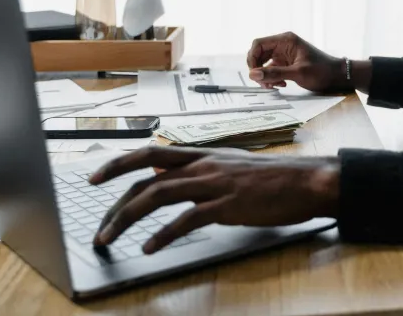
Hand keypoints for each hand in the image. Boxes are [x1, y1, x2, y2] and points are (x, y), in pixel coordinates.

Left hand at [89, 146, 339, 253]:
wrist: (307, 180)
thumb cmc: (274, 178)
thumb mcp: (232, 167)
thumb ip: (202, 172)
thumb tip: (172, 178)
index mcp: (203, 156)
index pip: (151, 153)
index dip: (119, 163)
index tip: (96, 176)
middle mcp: (203, 166)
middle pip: (146, 177)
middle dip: (115, 200)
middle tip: (98, 224)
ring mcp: (214, 184)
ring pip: (158, 196)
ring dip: (127, 219)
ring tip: (110, 239)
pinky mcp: (227, 205)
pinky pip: (187, 220)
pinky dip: (164, 235)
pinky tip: (150, 248)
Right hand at [246, 31, 359, 91]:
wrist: (337, 76)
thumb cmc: (321, 71)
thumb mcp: (298, 73)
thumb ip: (275, 73)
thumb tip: (253, 74)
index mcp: (285, 40)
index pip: (258, 44)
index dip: (252, 58)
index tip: (254, 74)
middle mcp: (283, 44)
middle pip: (259, 54)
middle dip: (258, 69)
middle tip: (264, 83)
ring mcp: (284, 54)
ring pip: (264, 63)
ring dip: (265, 75)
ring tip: (274, 86)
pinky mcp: (286, 63)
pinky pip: (271, 69)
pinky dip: (272, 78)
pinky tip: (281, 85)